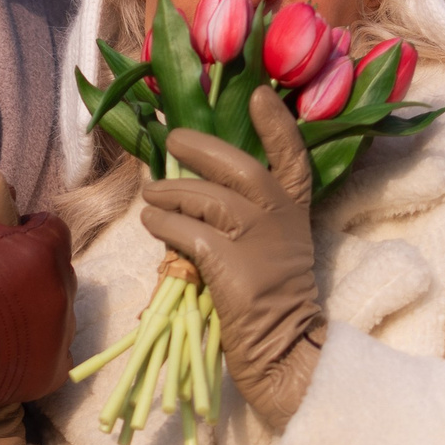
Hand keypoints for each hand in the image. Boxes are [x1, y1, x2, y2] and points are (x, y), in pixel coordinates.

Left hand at [139, 87, 324, 429]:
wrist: (283, 350)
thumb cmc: (267, 301)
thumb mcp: (268, 248)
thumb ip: (240, 216)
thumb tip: (187, 186)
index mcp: (294, 212)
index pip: (292, 157)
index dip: (276, 124)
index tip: (259, 94)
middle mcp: (280, 219)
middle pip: (239, 166)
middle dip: (201, 148)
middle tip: (173, 141)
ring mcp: (257, 240)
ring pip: (205, 197)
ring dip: (170, 192)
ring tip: (150, 195)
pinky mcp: (230, 265)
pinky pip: (185, 230)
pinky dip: (163, 223)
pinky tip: (151, 221)